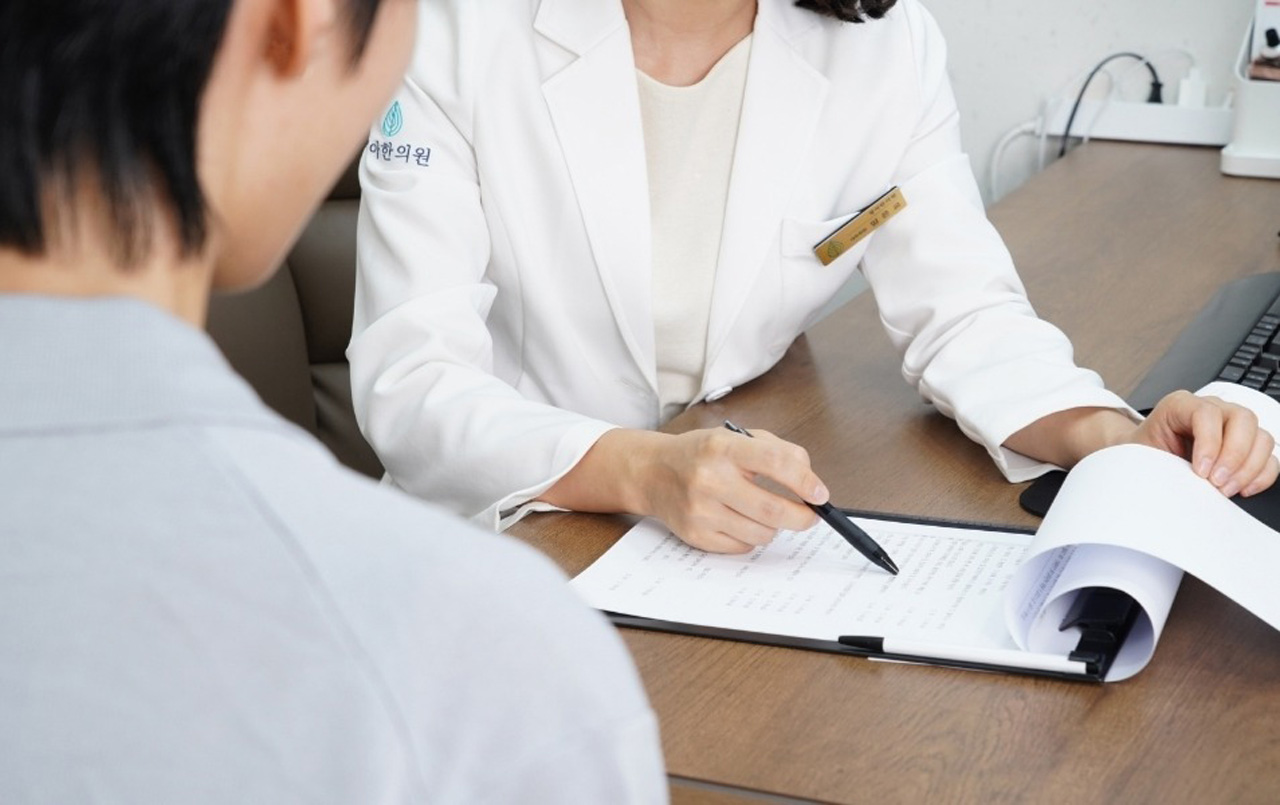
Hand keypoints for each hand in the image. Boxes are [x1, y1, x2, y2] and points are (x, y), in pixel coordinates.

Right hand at [635, 427, 825, 552]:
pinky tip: (740, 520)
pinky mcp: (695, 535)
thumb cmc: (700, 454)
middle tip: (809, 515)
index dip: (805, 481)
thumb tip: (810, 482)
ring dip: (774, 527)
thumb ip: (775, 451)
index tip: (820, 494)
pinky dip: (751, 537)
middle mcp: (710, 479)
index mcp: (723, 447)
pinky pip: (742, 547)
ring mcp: (701, 510)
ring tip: (763, 512)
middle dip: (801, 517)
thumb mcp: (735, 437)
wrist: (652, 472)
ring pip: (761, 533)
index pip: (776, 462)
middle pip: (773, 509)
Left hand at [1128, 391, 1278, 497]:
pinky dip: (1261, 475)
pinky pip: (1269, 457)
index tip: (1200, 471)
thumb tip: (1182, 480)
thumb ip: (1159, 458)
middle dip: (1233, 455)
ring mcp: (1233, 426)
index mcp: (1181, 405)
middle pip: (1243, 419)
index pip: (1207, 412)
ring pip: (1261, 437)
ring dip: (1248, 468)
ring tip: (1225, 489)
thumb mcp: (1141, 451)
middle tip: (1217, 482)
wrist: (1142, 457)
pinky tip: (1243, 488)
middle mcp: (1213, 410)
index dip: (1208, 442)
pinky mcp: (1247, 447)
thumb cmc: (1142, 452)